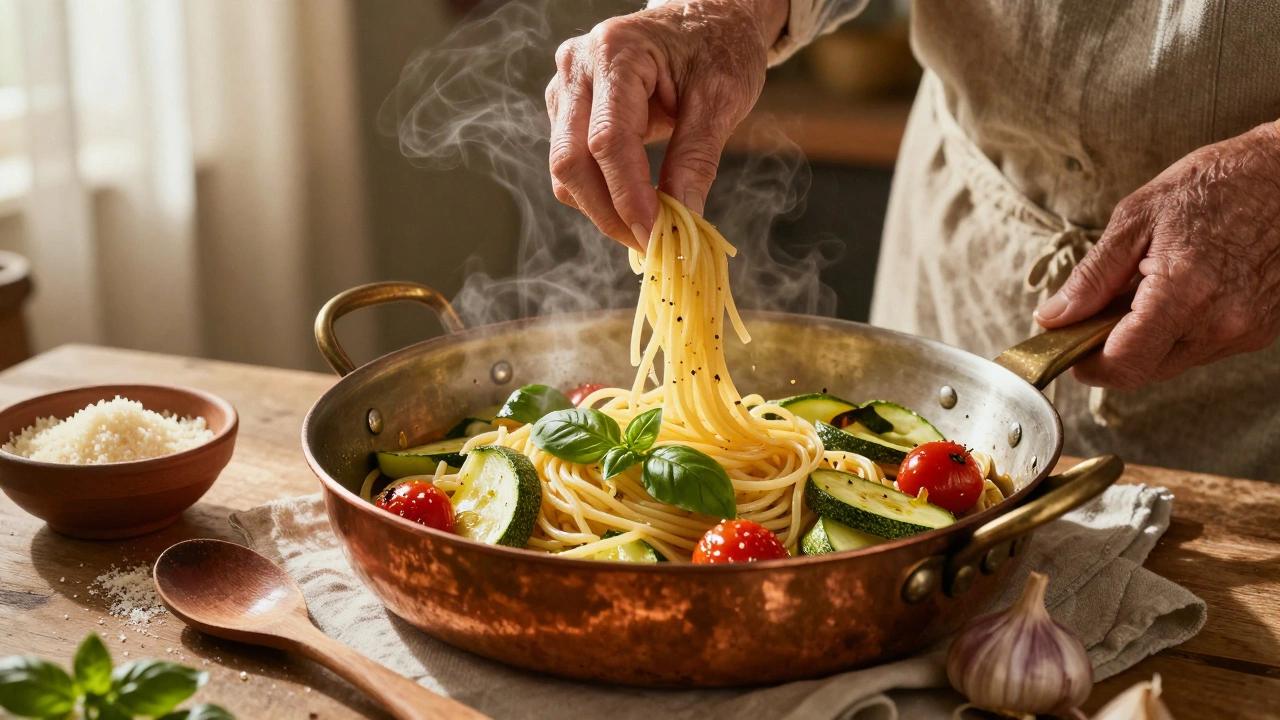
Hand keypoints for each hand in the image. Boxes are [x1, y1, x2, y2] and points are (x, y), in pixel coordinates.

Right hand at [545, 0, 787, 249]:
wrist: (707, 17)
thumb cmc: (719, 46)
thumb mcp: (723, 98)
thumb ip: (697, 158)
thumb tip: (682, 217)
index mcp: (616, 52)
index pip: (607, 141)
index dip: (628, 196)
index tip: (656, 235)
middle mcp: (578, 66)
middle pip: (571, 160)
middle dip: (609, 212)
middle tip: (652, 245)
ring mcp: (567, 87)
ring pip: (565, 168)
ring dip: (602, 208)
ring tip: (648, 227)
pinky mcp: (568, 108)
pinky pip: (572, 164)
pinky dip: (600, 193)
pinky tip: (634, 205)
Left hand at [1035, 120, 1279, 390]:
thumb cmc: (1214, 185)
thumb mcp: (1136, 219)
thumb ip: (1092, 277)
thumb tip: (1053, 318)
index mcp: (1185, 292)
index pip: (1124, 366)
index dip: (1088, 365)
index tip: (1071, 347)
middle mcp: (1222, 323)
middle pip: (1147, 371)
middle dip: (1115, 350)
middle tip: (1103, 310)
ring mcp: (1248, 331)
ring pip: (1175, 362)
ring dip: (1150, 340)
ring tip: (1148, 289)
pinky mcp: (1263, 331)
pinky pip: (1206, 348)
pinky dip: (1182, 331)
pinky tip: (1185, 291)